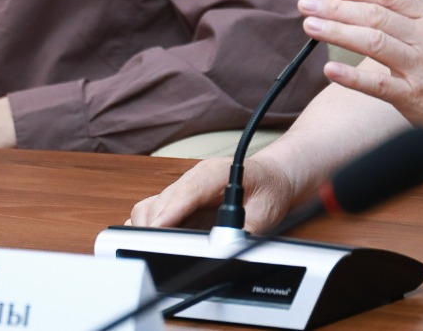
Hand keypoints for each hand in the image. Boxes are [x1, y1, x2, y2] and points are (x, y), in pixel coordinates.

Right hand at [129, 154, 301, 234]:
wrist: (272, 178)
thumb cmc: (268, 188)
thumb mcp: (266, 212)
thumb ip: (247, 230)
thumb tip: (227, 246)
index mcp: (215, 173)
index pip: (187, 191)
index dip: (171, 211)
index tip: (158, 228)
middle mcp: (195, 177)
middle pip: (163, 201)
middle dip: (156, 225)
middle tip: (155, 250)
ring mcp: (185, 188)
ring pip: (152, 205)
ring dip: (150, 226)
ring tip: (154, 248)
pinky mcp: (179, 200)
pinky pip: (154, 211)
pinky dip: (151, 226)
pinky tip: (156, 241)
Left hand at [298, 0, 422, 149]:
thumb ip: (412, 25)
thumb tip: (369, 14)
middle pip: (374, 14)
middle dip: (335, 7)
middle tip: (306, 3)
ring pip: (373, 41)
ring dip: (336, 31)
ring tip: (310, 26)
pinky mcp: (416, 100)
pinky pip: (378, 85)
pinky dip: (351, 75)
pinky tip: (329, 69)